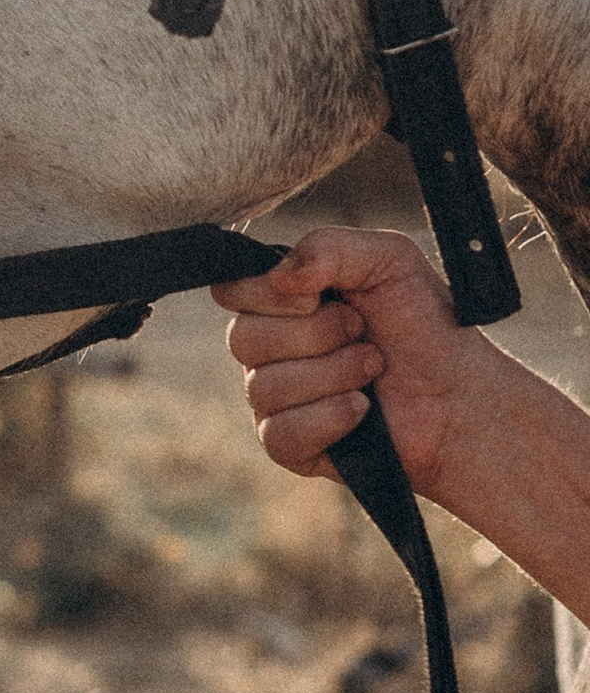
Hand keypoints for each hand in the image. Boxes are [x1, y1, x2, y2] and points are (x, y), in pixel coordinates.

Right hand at [214, 226, 469, 490]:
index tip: (320, 295)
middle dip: (316, 334)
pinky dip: (330, 417)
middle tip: (363, 332)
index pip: (230, 290)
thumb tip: (280, 277)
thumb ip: (331, 246)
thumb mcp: (390, 260)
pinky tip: (363, 410)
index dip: (269, 294)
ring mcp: (274, 400)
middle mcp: (268, 349)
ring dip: (335, 374)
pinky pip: (281, 433)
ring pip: (264, 387)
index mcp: (282, 301)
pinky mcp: (289, 446)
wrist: (461, 394)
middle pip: (243, 339)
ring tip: (374, 370)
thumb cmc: (426, 326)